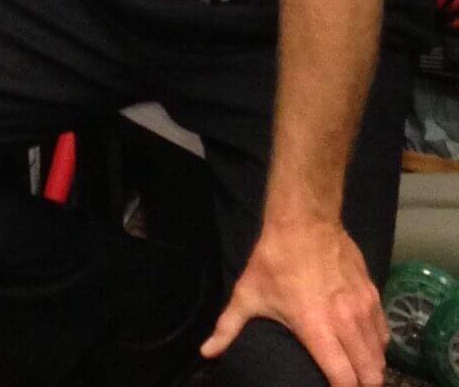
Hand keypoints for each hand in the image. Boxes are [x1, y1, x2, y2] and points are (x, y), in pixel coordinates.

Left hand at [199, 220, 388, 386]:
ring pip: (380, 356)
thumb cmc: (274, 259)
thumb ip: (228, 328)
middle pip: (370, 374)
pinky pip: (383, 333)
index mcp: (316, 327)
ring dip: (371, 369)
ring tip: (358, 375)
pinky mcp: (373, 294)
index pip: (343, 379)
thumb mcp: (248, 294)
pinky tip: (365, 348)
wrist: (303, 219)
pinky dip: (377, 346)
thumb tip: (206, 353)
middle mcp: (346, 321)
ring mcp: (364, 307)